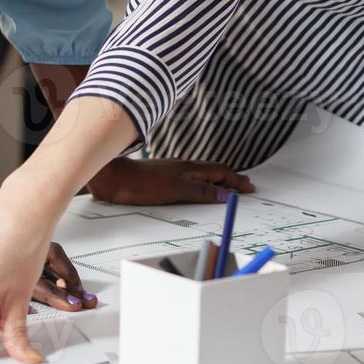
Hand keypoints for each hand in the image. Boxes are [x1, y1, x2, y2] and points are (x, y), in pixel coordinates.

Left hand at [86, 157, 254, 205]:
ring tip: (226, 190)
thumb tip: (228, 195)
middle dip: (230, 179)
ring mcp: (172, 174)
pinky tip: (196, 192)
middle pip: (213, 172)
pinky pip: (189, 183)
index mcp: (190, 169)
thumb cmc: (144, 183)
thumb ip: (203, 191)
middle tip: (244, 186)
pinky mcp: (161, 182)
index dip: (236, 180)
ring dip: (216, 182)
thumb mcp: (178, 189)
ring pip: (201, 177)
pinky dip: (201, 187)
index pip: (220, 172)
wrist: (114, 179)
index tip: (250, 188)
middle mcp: (183, 169)